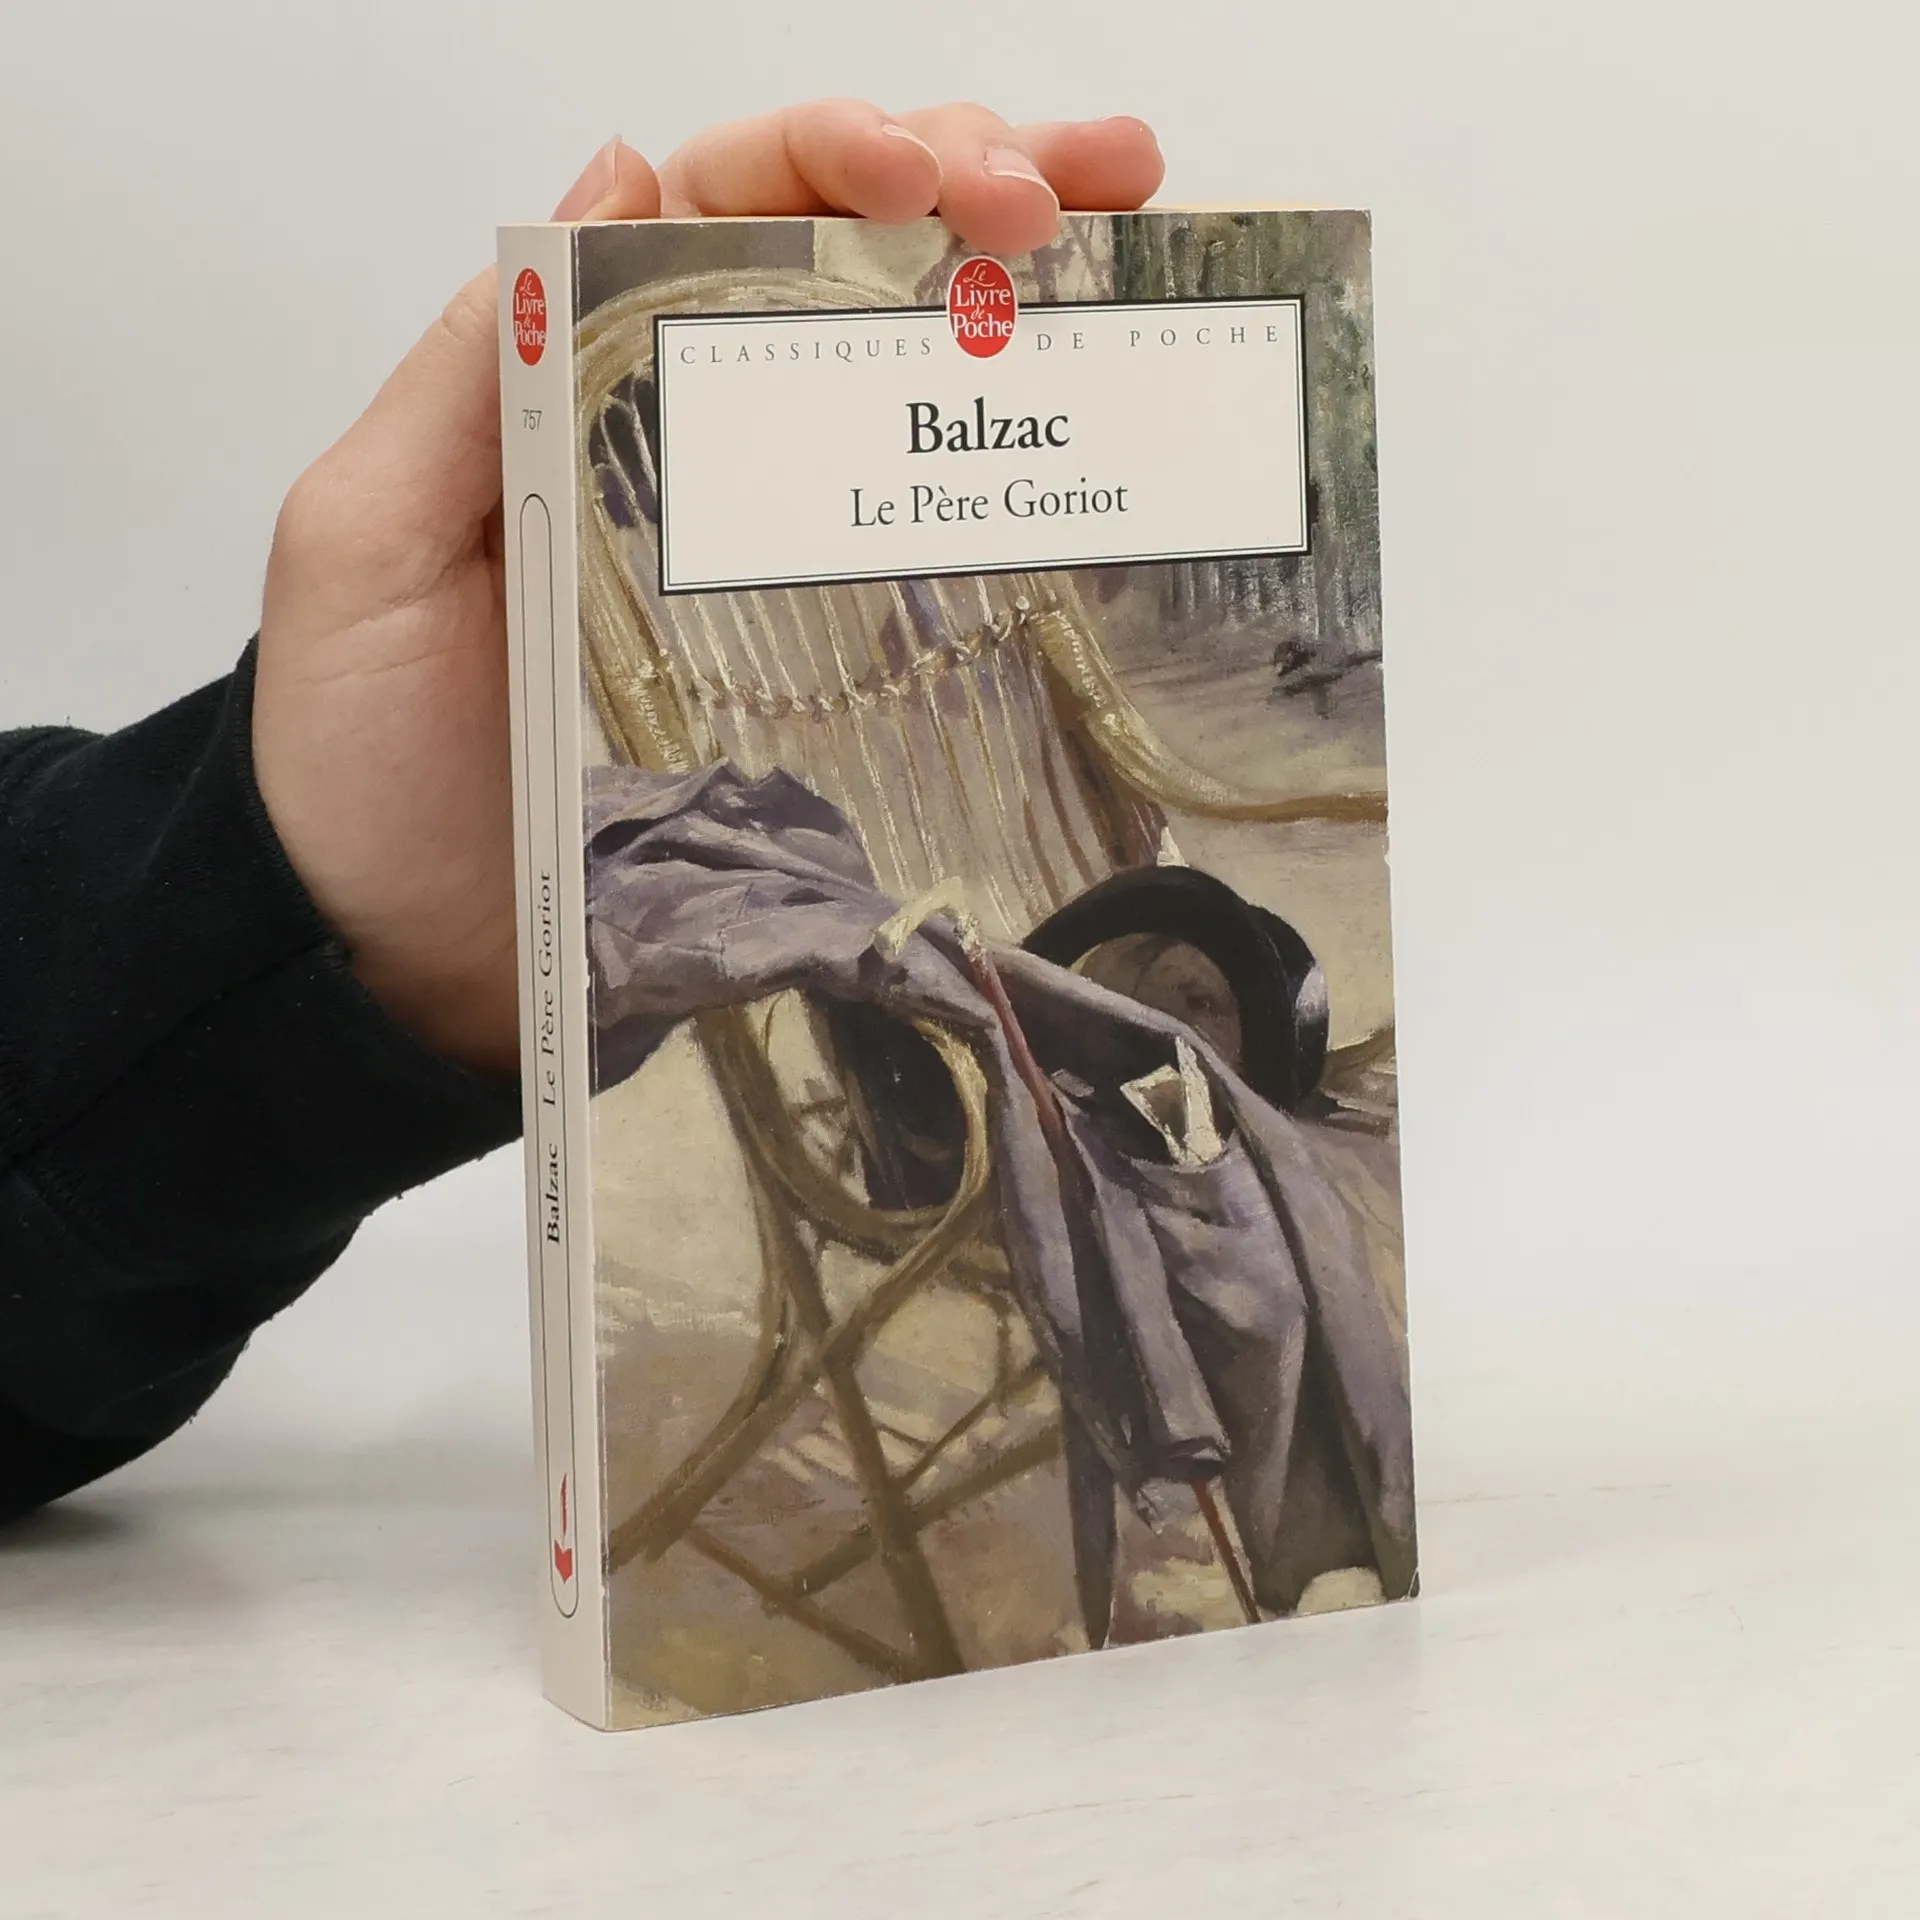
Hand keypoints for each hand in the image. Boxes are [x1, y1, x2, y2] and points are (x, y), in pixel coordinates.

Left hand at [254, 102, 1163, 1079]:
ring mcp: (780, 564)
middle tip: (1086, 187)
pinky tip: (1105, 436)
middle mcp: (702, 450)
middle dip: (978, 183)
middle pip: (855, 266)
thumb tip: (621, 172)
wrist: (420, 969)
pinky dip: (1023, 486)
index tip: (930, 176)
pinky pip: (939, 561)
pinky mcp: (836, 680)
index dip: (839, 154)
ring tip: (1134, 237)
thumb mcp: (369, 543)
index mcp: (589, 381)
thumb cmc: (367, 765)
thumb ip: (471, 367)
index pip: (729, 206)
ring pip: (915, 385)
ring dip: (1030, 296)